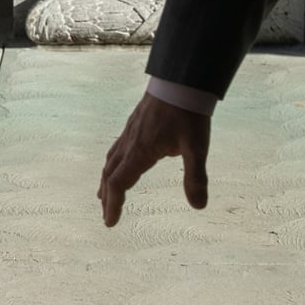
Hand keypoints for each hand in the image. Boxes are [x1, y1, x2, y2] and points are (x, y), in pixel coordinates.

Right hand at [99, 93, 210, 226]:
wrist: (181, 81)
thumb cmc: (188, 114)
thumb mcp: (196, 147)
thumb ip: (196, 177)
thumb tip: (199, 206)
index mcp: (140, 152)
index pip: (119, 184)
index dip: (113, 205)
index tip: (110, 223)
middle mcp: (130, 143)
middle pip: (110, 174)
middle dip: (108, 197)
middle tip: (107, 215)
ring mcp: (130, 131)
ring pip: (111, 160)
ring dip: (107, 180)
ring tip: (104, 195)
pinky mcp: (134, 123)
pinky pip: (116, 148)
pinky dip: (112, 163)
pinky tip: (120, 163)